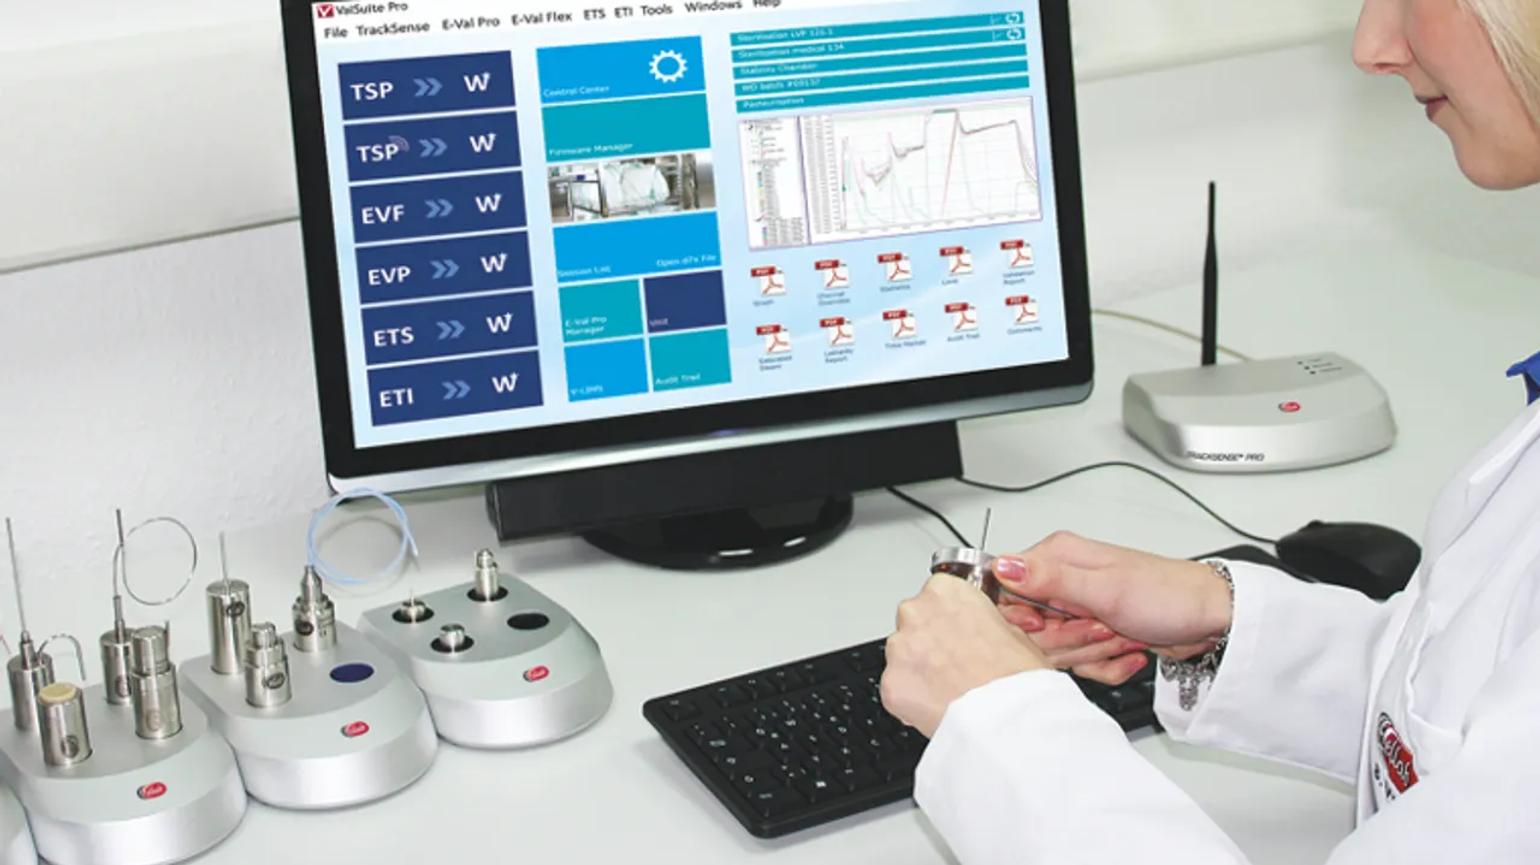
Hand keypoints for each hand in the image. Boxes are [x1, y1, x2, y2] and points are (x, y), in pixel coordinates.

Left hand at [880, 574, 1051, 737]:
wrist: (1006, 720)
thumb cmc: (1015, 679)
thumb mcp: (1015, 633)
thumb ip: (984, 622)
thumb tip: (980, 629)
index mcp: (945, 591)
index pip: (937, 595)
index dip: (950, 619)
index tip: (959, 634)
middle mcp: (916, 612)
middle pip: (914, 623)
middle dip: (929, 643)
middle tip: (955, 666)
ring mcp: (898, 648)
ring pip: (902, 656)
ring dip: (919, 670)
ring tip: (950, 690)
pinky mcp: (889, 683)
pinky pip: (896, 688)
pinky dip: (911, 698)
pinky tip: (938, 706)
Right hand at [992, 532, 1232, 684]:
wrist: (1210, 619)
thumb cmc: (1169, 594)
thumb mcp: (1105, 588)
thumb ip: (1048, 579)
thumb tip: (1002, 565)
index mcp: (1057, 557)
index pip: (1007, 590)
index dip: (1024, 616)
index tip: (1047, 622)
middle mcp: (1063, 581)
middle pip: (1032, 627)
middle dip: (1070, 638)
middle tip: (1101, 627)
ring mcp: (1078, 610)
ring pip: (1056, 649)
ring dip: (1093, 652)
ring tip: (1120, 634)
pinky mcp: (1092, 634)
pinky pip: (1080, 663)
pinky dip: (1107, 665)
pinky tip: (1129, 649)